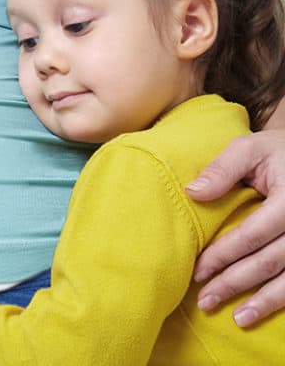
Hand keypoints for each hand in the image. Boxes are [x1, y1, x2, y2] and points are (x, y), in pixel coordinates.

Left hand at [186, 129, 284, 326]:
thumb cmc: (275, 153)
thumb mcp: (250, 149)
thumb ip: (222, 168)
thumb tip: (192, 193)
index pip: (253, 233)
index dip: (224, 254)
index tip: (197, 271)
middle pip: (270, 260)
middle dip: (236, 283)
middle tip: (206, 300)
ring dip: (265, 301)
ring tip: (238, 319)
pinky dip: (284, 298)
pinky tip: (264, 312)